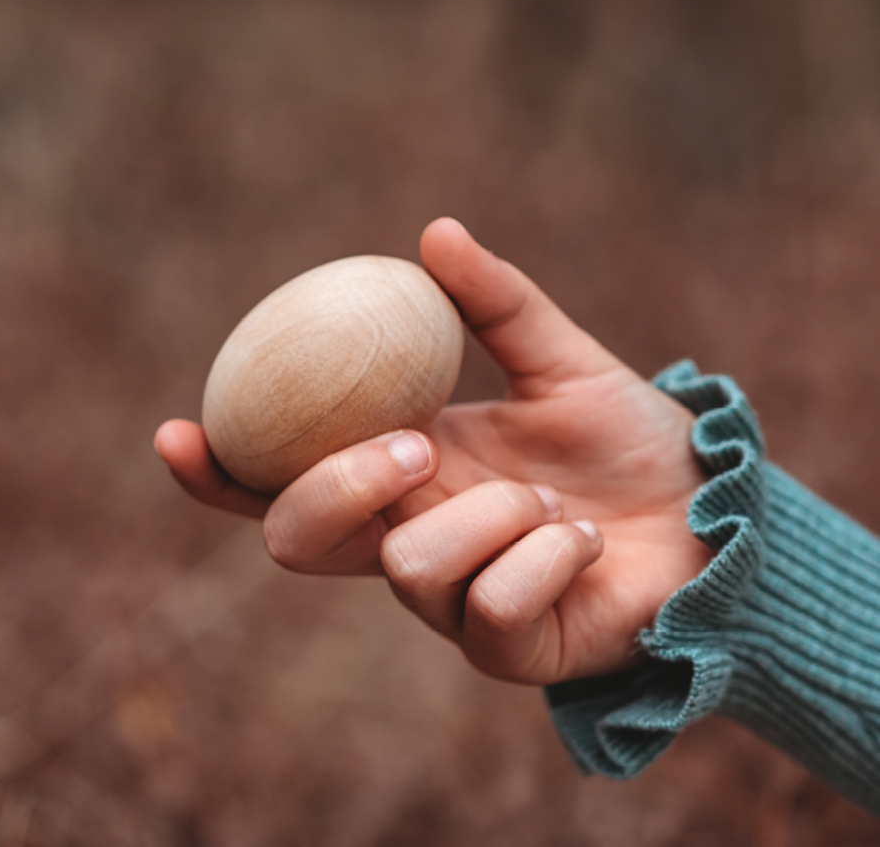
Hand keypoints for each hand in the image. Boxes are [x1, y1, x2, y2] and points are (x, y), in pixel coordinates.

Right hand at [155, 218, 710, 684]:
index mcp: (406, 474)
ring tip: (555, 504)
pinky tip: (585, 543)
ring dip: (491, 515)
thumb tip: (432, 231)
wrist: (705, 513)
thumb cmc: (626, 442)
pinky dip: (547, 558)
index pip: (287, 483)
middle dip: (342, 484)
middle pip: (301, 539)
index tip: (176, 432)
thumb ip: (497, 302)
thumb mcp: (562, 358)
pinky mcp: (508, 650)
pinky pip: (493, 608)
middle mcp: (411, 539)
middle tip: (418, 443)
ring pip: (409, 566)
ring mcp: (452, 605)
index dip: (223, 470)